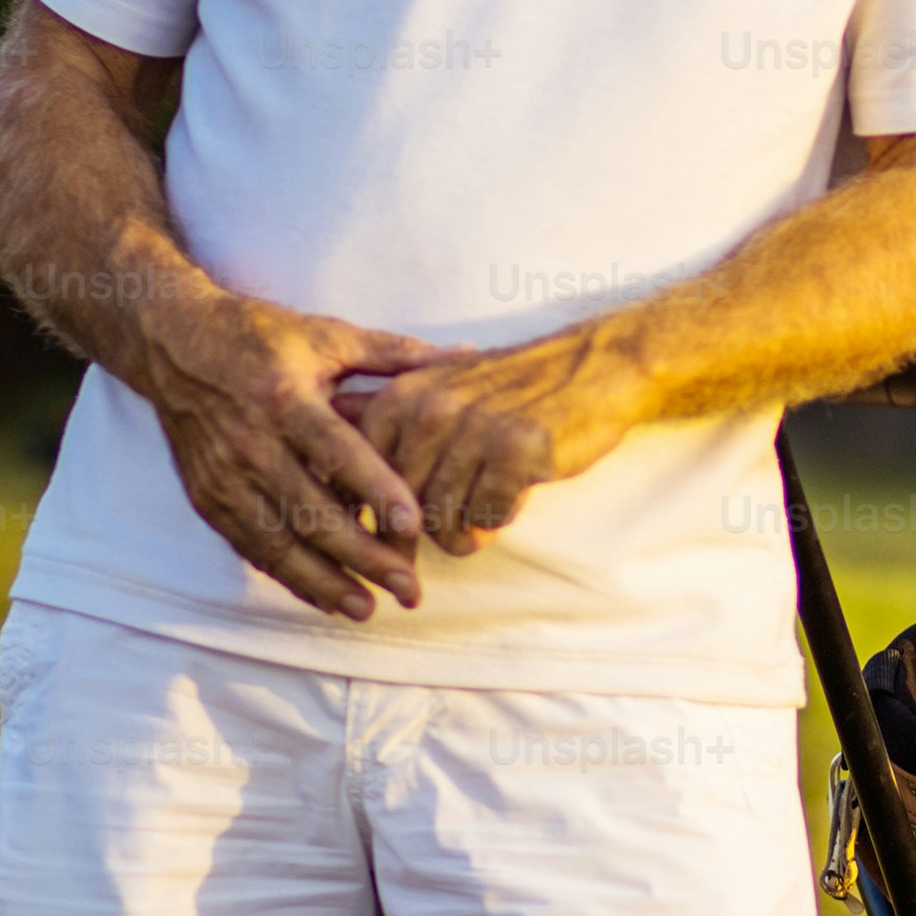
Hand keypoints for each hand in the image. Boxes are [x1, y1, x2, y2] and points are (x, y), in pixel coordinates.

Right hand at [125, 289, 452, 619]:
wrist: (172, 343)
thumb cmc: (259, 336)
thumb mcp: (326, 335)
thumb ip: (394, 354)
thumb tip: (465, 356)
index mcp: (285, 400)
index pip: (338, 453)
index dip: (377, 491)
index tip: (414, 525)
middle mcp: (251, 444)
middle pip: (312, 512)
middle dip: (363, 557)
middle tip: (409, 588)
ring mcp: (224, 477)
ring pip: (279, 542)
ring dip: (325, 582)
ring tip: (368, 608)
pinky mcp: (208, 497)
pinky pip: (251, 547)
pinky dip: (288, 577)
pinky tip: (323, 598)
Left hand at [345, 324, 647, 558]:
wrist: (592, 367)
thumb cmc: (510, 390)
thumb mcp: (439, 388)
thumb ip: (384, 416)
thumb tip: (324, 452)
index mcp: (401, 397)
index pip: (362, 477)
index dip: (370, 519)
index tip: (381, 544)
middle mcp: (431, 410)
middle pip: (400, 506)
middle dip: (416, 539)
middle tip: (436, 548)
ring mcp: (473, 428)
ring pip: (443, 517)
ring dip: (462, 534)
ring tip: (478, 528)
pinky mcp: (517, 450)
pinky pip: (489, 514)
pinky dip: (499, 519)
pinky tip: (511, 501)